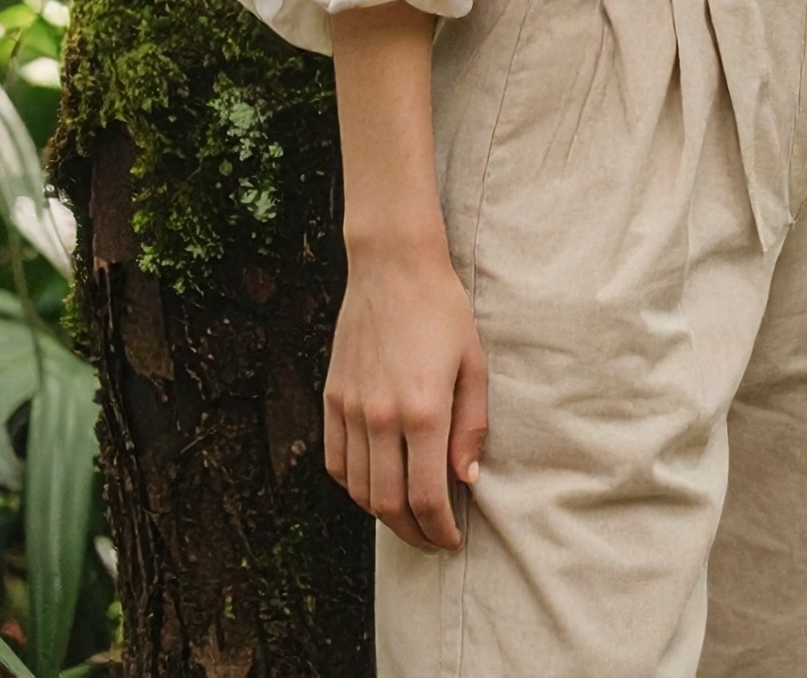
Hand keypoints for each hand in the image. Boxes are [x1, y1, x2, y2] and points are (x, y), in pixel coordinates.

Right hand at [323, 240, 487, 553]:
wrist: (393, 266)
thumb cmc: (442, 311)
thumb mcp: (474, 364)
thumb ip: (471, 426)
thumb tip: (464, 480)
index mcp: (423, 409)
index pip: (425, 496)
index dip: (439, 529)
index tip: (452, 539)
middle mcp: (382, 416)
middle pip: (388, 504)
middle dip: (413, 533)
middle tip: (432, 538)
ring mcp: (351, 408)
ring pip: (358, 489)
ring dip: (383, 515)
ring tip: (407, 517)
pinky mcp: (332, 397)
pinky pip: (336, 461)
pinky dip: (353, 486)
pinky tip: (373, 485)